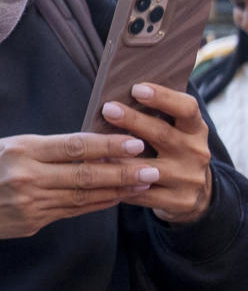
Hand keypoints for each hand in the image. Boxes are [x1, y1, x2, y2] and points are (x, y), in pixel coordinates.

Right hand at [0, 132, 154, 240]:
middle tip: (152, 168)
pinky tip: (117, 197)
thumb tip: (93, 145)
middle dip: (122, 171)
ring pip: (84, 195)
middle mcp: (27, 177)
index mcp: (21, 150)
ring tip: (144, 183)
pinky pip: (73, 211)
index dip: (107, 145)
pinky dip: (98, 203)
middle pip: (84, 174)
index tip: (135, 143)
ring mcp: (31, 203)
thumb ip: (48, 147)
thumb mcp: (10, 145)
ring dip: (117, 189)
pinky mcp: (34, 222)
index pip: (73, 146)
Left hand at [98, 84, 213, 224]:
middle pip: (162, 134)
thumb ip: (155, 116)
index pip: (187, 109)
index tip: (137, 88)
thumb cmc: (171, 151)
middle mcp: (196, 152)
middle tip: (108, 109)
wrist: (195, 193)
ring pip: (147, 168)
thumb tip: (116, 95)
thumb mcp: (175, 132)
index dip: (163, 97)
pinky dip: (118, 185)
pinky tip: (99, 175)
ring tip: (94, 148)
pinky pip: (141, 193)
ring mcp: (189, 178)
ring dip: (119, 158)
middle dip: (133, 120)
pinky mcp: (179, 201)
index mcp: (195, 130)